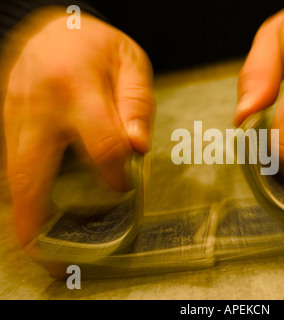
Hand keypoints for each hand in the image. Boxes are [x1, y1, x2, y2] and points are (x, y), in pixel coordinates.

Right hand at [3, 8, 154, 249]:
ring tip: (45, 247)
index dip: (116, 174)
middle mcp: (36, 105)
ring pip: (14, 175)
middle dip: (35, 221)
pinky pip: (12, 164)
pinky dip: (24, 193)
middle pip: (30, 173)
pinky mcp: (7, 122)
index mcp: (75, 85)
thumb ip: (137, 104)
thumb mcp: (130, 63)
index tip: (124, 188)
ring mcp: (14, 115)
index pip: (101, 145)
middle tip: (52, 259)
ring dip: (26, 213)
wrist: (53, 29)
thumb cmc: (97, 47)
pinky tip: (38, 211)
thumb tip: (137, 148)